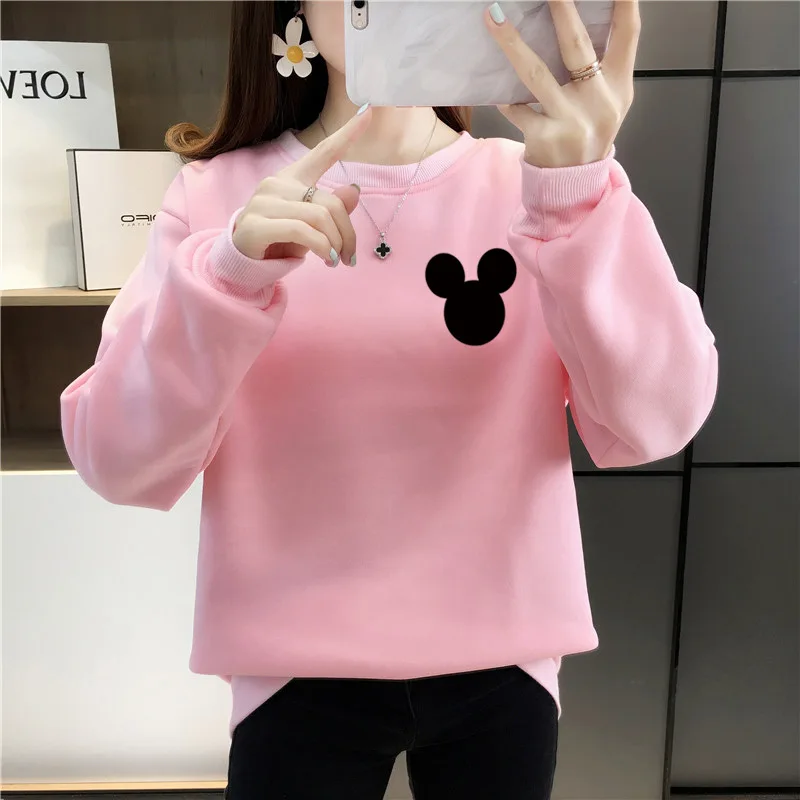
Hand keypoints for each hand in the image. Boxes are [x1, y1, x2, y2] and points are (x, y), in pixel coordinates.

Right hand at [232, 107, 371, 266]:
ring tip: (335, 260)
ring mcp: (264, 202)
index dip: (347, 134)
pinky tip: (326, 259)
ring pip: (319, 217)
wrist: (243, 260)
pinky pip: (301, 231)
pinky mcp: (256, 224)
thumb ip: (331, 208)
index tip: (369, 112)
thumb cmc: (280, 239)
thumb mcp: (311, 225)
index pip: (323, 152)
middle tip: (349, 257)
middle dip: (346, 234)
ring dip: (334, 245)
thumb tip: (354, 190)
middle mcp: (277, 184)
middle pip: (330, 203)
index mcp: (293, 178)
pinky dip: (321, 247)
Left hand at [486, 0, 639, 167]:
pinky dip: (507, 98)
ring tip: (494, 17)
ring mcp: (570, 119)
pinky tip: (497, 88)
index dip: (624, 4)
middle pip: (577, 46)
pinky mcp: (545, 137)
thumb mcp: (611, 100)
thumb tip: (579, 18)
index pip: (627, 35)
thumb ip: (605, 65)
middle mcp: (598, 101)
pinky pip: (517, 109)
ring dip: (512, 43)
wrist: (575, 182)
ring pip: (536, 74)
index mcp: (619, 86)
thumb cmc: (589, 131)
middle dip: (562, 10)